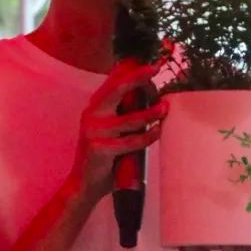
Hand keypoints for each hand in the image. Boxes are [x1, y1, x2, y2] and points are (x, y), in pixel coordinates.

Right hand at [71, 61, 166, 201]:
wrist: (85, 184)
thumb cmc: (106, 155)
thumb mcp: (111, 129)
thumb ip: (123, 113)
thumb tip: (150, 96)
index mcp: (94, 107)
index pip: (113, 83)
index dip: (132, 72)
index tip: (151, 66)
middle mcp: (91, 115)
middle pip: (116, 90)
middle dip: (136, 77)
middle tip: (155, 68)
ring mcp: (94, 132)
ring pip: (129, 119)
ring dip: (151, 113)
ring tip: (165, 108)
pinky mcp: (99, 149)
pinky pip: (131, 141)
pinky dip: (148, 136)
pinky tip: (158, 132)